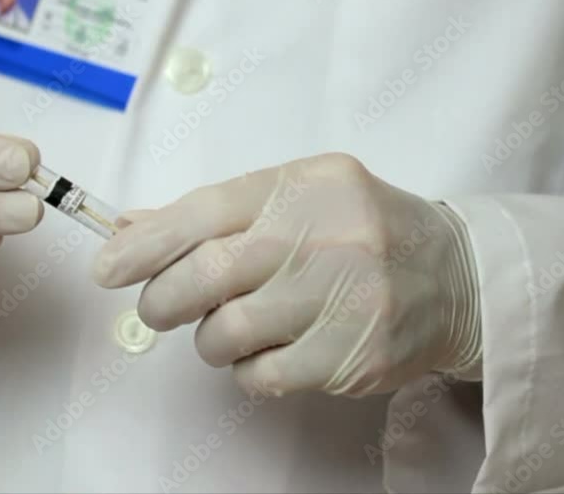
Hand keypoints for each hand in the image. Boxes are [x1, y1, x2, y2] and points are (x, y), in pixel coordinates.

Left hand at [92, 153, 480, 396]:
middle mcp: (325, 237)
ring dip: (210, 338)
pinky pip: (263, 375)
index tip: (107, 267)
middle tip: (157, 308)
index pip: (205, 211)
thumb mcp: (295, 197)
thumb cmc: (359, 230)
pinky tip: (270, 350)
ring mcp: (345, 299)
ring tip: (233, 325)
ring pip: (228, 332)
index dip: (146, 243)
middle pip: (207, 275)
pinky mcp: (356, 355)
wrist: (456, 275)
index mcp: (303, 187)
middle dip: (162, 299)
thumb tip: (131, 229)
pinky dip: (248, 369)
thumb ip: (215, 212)